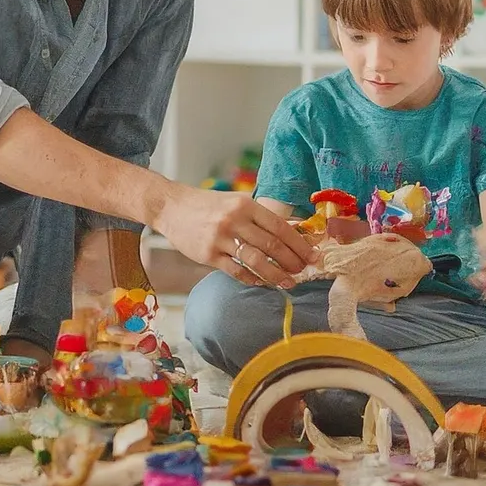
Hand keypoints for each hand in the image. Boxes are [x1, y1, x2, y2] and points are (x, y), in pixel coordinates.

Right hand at [153, 184, 318, 286]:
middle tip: (305, 270)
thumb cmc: (209, 205)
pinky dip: (252, 279)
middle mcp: (234, 220)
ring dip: (276, 274)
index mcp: (245, 204)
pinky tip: (263, 283)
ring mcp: (220, 238)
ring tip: (289, 282)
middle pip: (271, 245)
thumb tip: (295, 232)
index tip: (312, 254)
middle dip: (292, 261)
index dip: (299, 243)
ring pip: (256, 261)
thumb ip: (261, 218)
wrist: (172, 207)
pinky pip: (236, 271)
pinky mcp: (208, 255)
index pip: (279, 226)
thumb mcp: (237, 202)